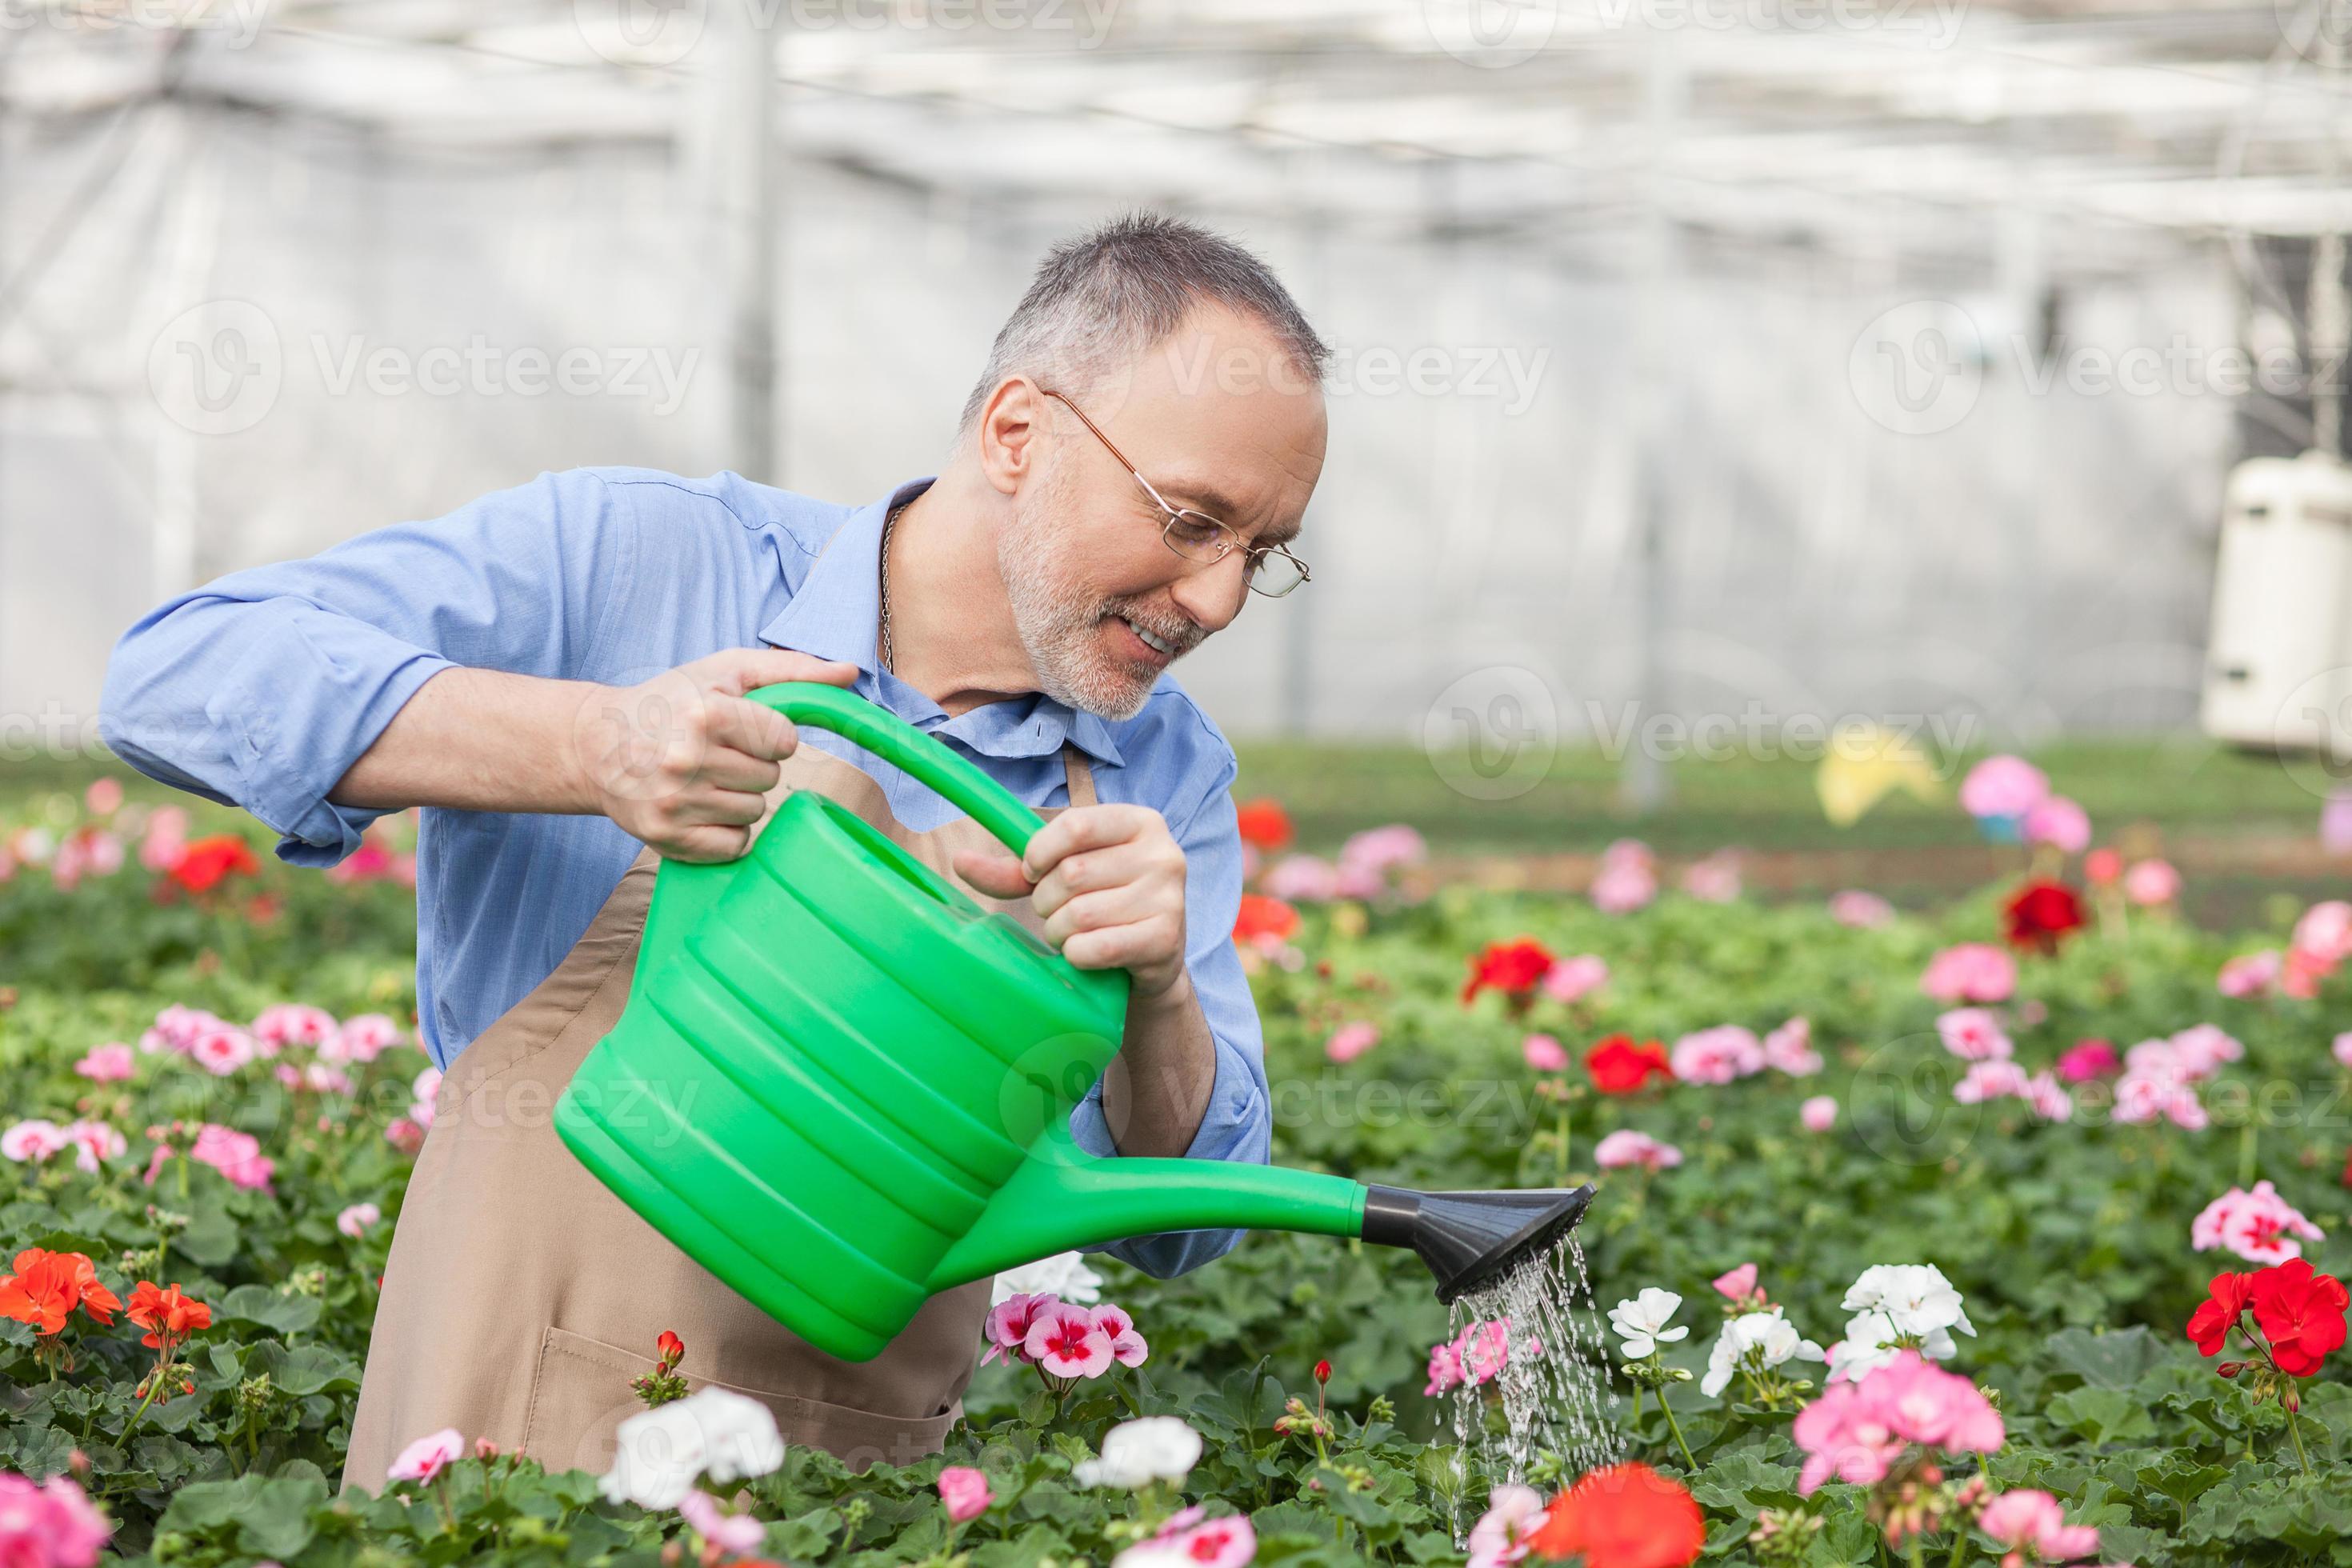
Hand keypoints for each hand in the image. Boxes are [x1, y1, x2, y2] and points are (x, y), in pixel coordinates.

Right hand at [573, 648, 855, 861]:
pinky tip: (699, 808)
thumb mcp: (728, 671)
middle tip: (716, 754)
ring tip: (704, 778)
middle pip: (771, 778)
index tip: (743, 729)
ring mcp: (675, 802)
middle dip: (753, 765)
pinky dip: (725, 831)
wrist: (598, 745)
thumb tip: (852, 672)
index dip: (771, 735)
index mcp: (706, 714)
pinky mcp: (666, 837)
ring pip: (755, 813)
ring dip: (739, 798)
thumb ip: (793, 670)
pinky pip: (734, 845)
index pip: (784, 741)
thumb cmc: (673, 701)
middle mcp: (688, 759)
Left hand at [955, 804, 1190, 997]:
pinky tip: (1085, 954)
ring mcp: (1170, 898)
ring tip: (1071, 934)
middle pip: (1072, 873)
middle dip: (1046, 900)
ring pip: (1080, 914)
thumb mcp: (1064, 874)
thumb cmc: (1102, 903)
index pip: (1075, 824)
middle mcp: (1163, 854)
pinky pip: (1097, 947)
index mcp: (1140, 822)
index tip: (1031, 872)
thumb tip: (960, 862)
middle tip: (1057, 912)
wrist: (1151, 957)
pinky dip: (1077, 955)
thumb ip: (1016, 869)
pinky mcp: (1166, 939)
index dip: (1039, 852)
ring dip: (1060, 931)